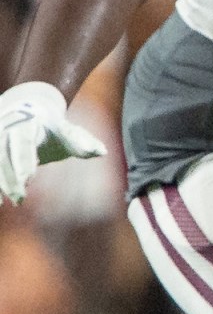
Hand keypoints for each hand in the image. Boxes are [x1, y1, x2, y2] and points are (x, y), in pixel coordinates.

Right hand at [0, 81, 103, 203]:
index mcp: (27, 123)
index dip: (24, 160)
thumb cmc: (52, 127)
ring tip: (8, 203)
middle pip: (3, 155)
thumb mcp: (69, 131)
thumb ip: (84, 142)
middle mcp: (6, 129)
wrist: (29, 110)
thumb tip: (102, 152)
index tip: (28, 179)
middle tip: (20, 199)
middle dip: (11, 178)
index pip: (23, 143)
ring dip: (0, 184)